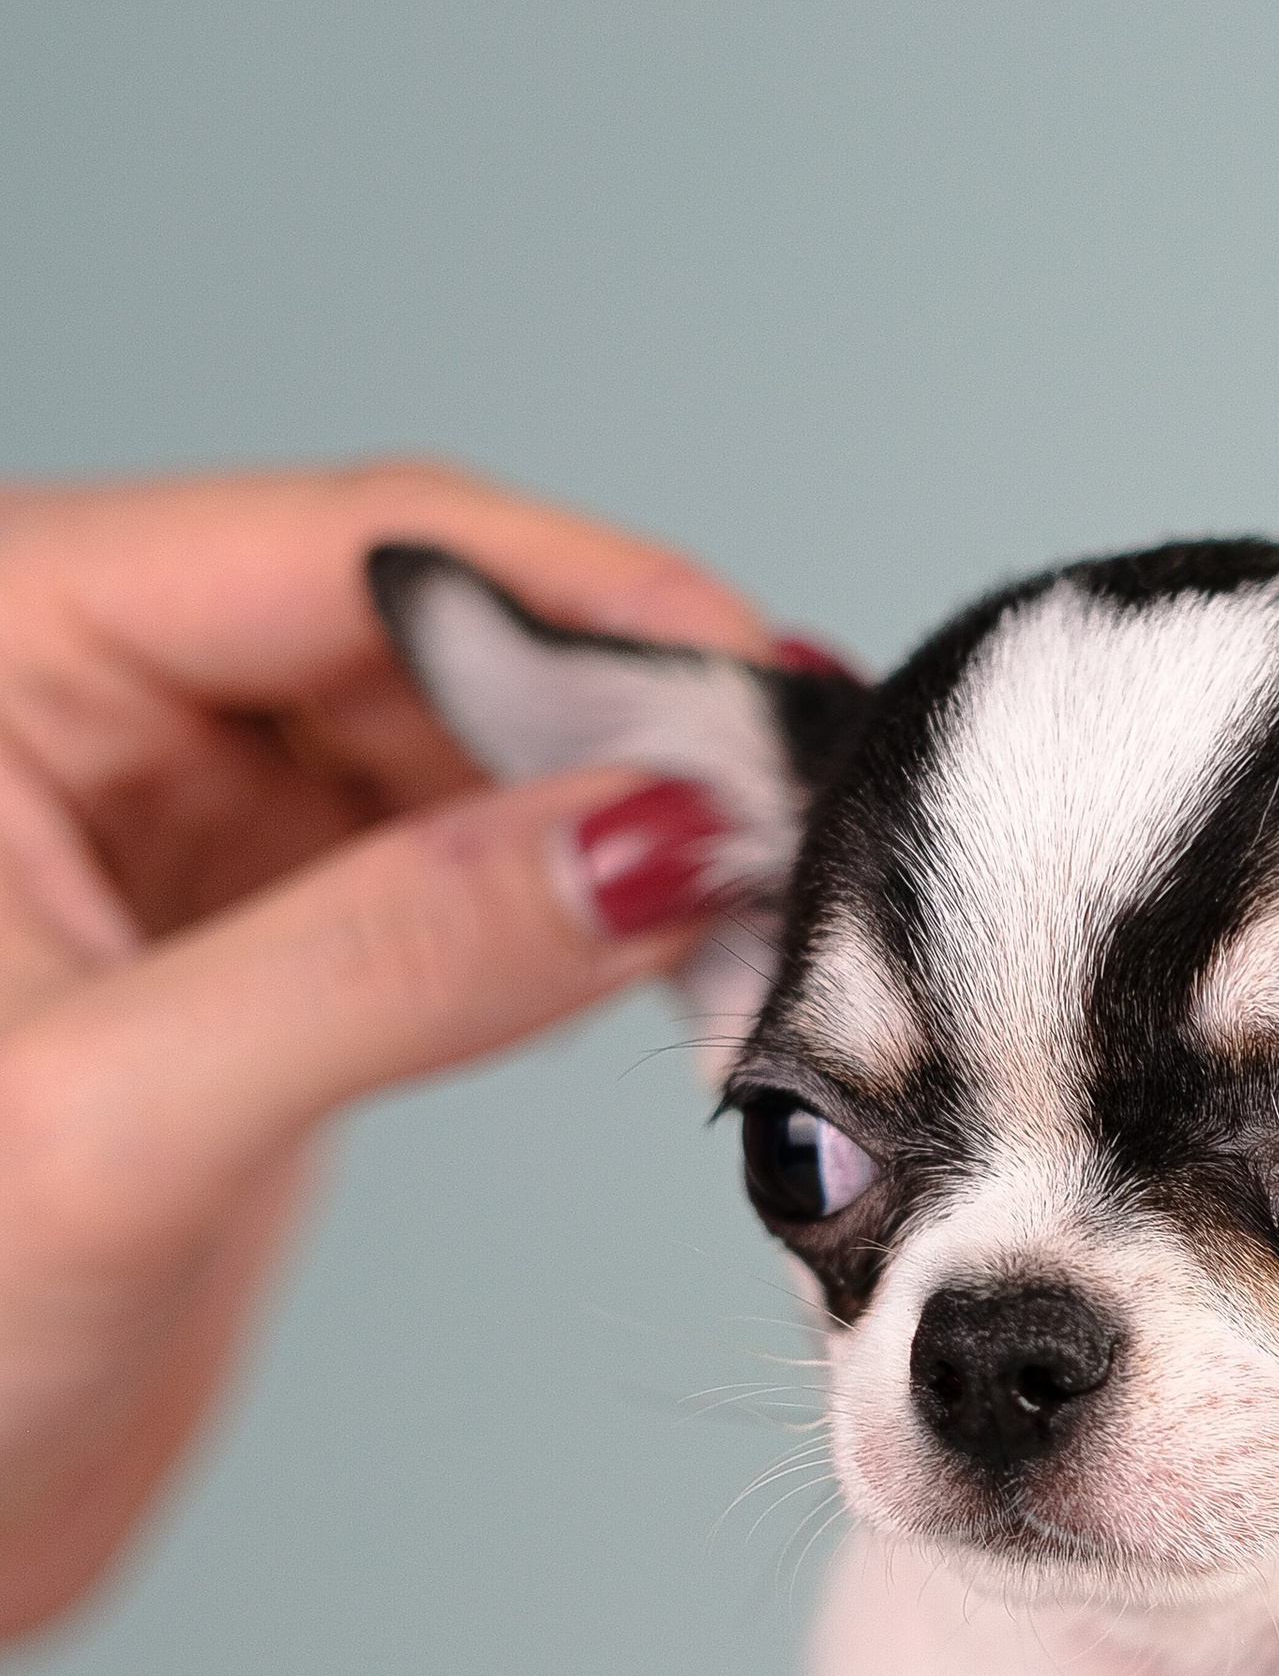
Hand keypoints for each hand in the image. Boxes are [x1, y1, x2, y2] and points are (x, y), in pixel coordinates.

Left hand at [0, 461, 770, 1638]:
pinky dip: (565, 911)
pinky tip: (675, 959)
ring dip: (607, 817)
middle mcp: (77, 698)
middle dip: (613, 719)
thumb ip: (390, 958)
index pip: (338, 552)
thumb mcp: (125, 1123)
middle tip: (801, 825)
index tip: (764, 696)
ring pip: (449, 753)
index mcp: (0, 649)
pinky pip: (440, 871)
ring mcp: (163, 819)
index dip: (572, 605)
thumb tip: (655, 841)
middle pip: (416, 637)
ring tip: (763, 901)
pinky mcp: (240, 939)